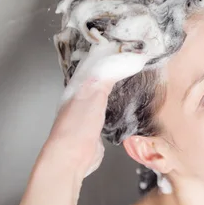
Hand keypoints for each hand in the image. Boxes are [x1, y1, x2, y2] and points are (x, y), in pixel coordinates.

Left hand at [39, 41, 149, 177]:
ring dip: (115, 87)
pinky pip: (107, 111)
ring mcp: (87, 114)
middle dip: (114, 69)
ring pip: (103, 94)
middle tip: (132, 60)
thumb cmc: (78, 126)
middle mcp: (81, 98)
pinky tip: (124, 103)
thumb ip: (107, 78)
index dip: (108, 55)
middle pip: (99, 78)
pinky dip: (116, 104)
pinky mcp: (95, 129)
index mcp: (78, 87)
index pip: (94, 65)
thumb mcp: (94, 95)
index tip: (124, 47)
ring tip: (130, 78)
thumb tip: (121, 60)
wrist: (71, 157)